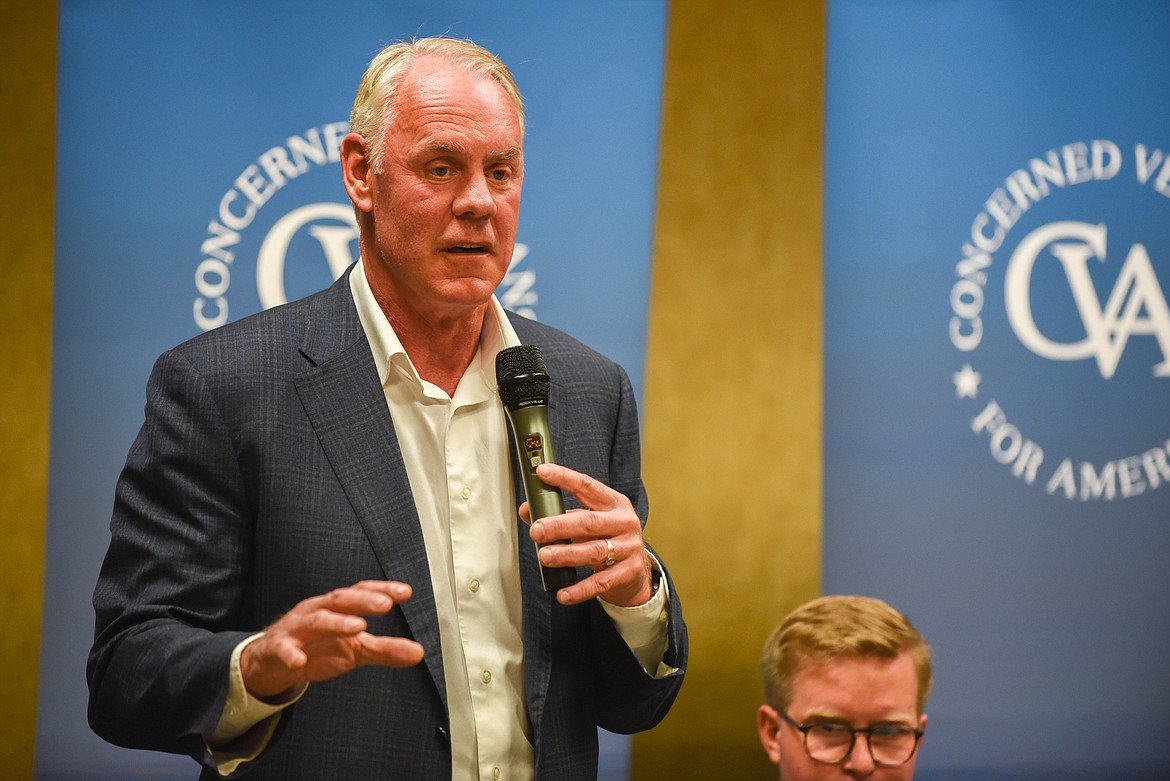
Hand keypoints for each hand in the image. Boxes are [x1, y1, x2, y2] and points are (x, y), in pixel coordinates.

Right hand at [240, 580, 423, 699]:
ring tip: (358, 627)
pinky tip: (299, 661)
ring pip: (316, 620)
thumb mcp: (355, 649)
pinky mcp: (278, 648)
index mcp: (338, 607)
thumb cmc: (317, 647)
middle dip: (363, 601)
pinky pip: (283, 649)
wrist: (273, 660)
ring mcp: (296, 628)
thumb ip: (385, 649)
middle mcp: (318, 610)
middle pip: (341, 599)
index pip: (361, 592)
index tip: (406, 592)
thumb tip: (419, 653)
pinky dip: (290, 654)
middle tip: (385, 604)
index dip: (382, 590)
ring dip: (337, 622)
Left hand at [520, 463, 652, 607]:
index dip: (564, 478)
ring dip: (567, 554)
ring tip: (544, 556)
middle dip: (560, 525)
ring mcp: (629, 549)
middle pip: (589, 522)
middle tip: (536, 530)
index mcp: (614, 503)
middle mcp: (624, 523)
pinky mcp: (627, 573)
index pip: (587, 486)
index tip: (542, 472)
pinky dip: (579, 589)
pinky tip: (563, 593)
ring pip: (594, 551)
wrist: (636, 571)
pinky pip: (600, 582)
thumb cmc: (606, 539)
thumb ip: (560, 515)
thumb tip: (526, 510)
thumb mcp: (589, 523)